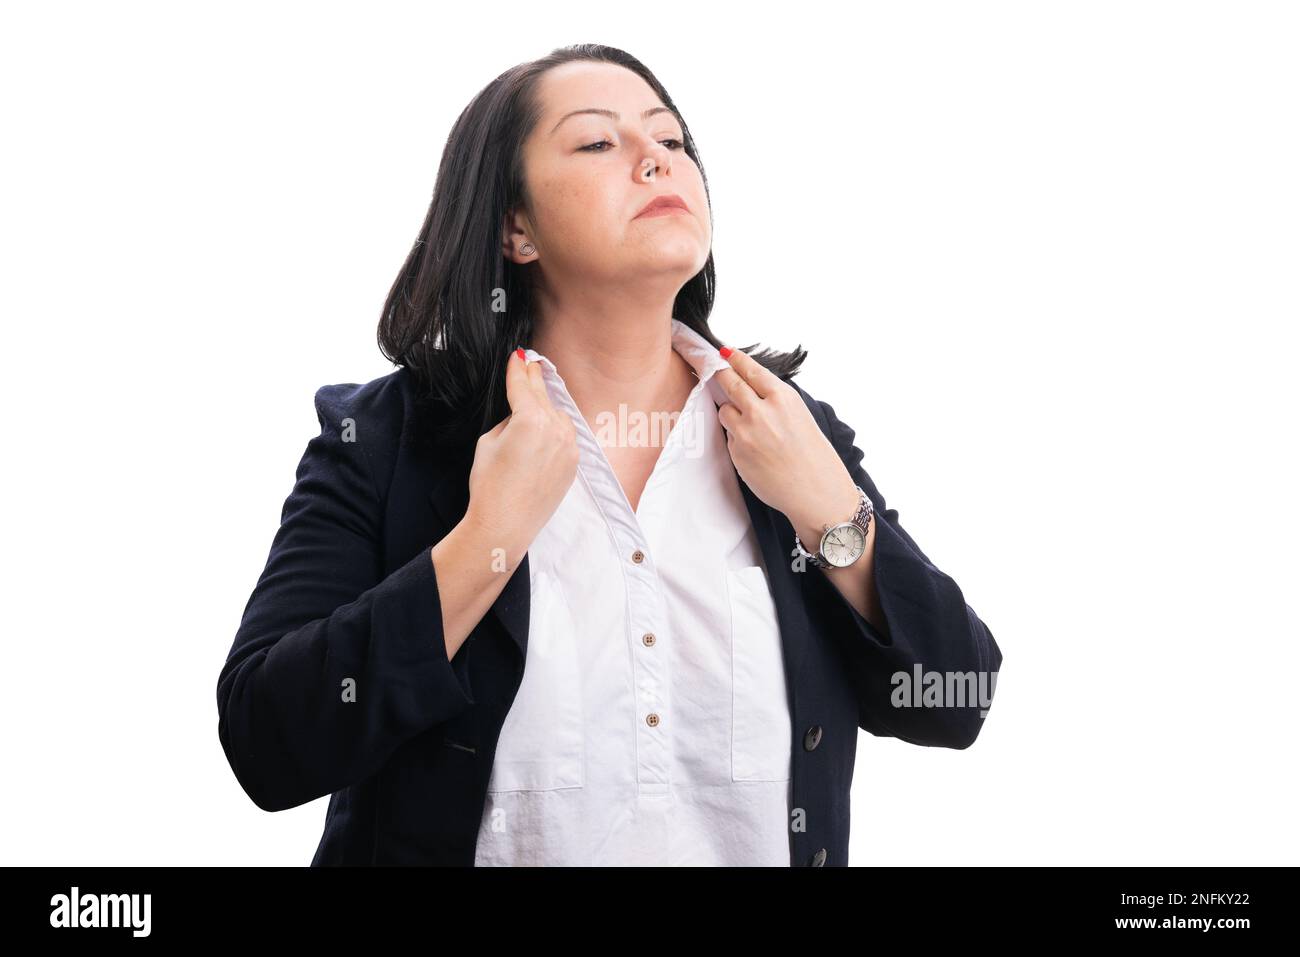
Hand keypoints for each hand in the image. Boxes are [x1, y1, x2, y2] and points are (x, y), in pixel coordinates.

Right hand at [465, 349, 578, 551]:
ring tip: (534, 399)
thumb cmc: (490, 486)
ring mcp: (568, 447)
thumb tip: (520, 416)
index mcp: (531, 420)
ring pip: (557, 416)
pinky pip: (565, 436)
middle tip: (530, 363)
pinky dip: (555, 429)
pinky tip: (544, 429)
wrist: (505, 525)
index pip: (523, 386)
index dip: (517, 369)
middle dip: (534, 379)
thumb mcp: (488, 442)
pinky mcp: (573, 463)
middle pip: (542, 396)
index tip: (518, 356)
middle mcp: (556, 429)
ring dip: (546, 406)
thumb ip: (508, 421)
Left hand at [715, 346, 859, 544]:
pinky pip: (730, 437)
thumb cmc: (813, 455)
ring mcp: (746, 431)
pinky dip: (737, 438)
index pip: (751, 370)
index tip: (725, 352)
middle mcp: (762, 411)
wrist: (815, 491)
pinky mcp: (737, 452)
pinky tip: (756, 451)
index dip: (735, 359)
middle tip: (714, 369)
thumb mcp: (800, 416)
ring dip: (730, 412)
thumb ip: (774, 402)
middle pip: (730, 383)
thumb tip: (749, 391)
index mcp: (782, 398)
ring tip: (751, 427)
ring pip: (724, 410)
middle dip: (721, 374)